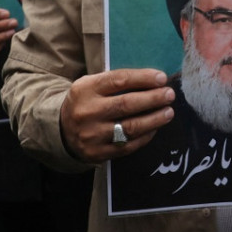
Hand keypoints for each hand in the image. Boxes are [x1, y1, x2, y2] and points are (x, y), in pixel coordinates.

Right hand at [59, 69, 174, 162]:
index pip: (118, 80)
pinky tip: (154, 128)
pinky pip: (128, 145)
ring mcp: (92, 135)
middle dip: (153, 99)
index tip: (162, 78)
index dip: (143, 78)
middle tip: (169, 95)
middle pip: (126, 104)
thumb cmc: (86, 102)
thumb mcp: (91, 85)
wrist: (61, 131)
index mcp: (85, 89)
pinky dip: (145, 136)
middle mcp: (87, 112)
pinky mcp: (98, 153)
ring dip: (154, 119)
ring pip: (130, 127)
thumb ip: (116, 82)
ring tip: (168, 112)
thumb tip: (153, 81)